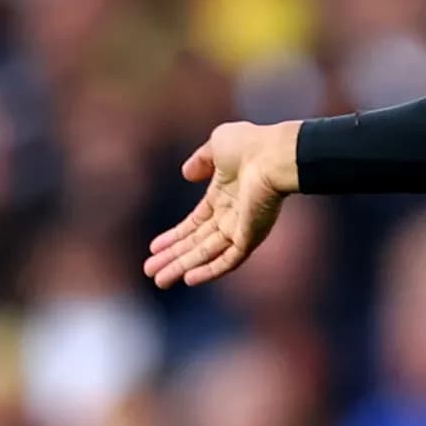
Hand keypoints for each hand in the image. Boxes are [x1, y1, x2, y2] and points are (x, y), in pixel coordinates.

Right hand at [143, 120, 301, 288]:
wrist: (276, 155)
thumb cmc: (252, 145)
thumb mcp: (218, 144)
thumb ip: (201, 160)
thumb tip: (186, 174)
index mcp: (225, 194)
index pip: (196, 222)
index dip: (175, 236)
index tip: (154, 248)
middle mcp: (233, 214)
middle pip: (198, 242)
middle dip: (174, 257)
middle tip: (150, 271)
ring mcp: (242, 227)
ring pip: (207, 254)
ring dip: (182, 267)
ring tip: (159, 281)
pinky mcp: (251, 236)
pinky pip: (228, 259)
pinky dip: (209, 270)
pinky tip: (189, 280)